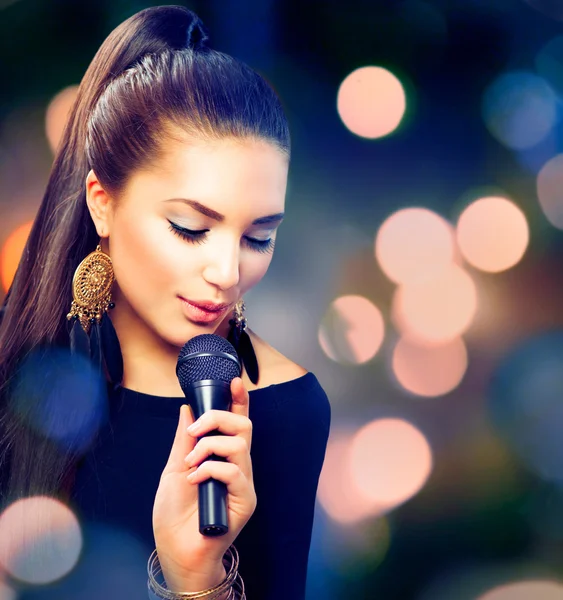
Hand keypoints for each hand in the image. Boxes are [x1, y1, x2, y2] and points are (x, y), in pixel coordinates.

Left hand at [152, 377, 255, 591]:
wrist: (175, 552)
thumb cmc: (174, 516)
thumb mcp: (173, 469)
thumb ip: (184, 440)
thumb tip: (188, 409)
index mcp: (221, 457)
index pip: (236, 422)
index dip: (238, 400)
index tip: (234, 381)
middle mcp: (237, 466)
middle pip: (244, 426)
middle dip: (217, 418)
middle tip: (194, 430)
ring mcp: (243, 483)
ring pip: (239, 444)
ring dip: (209, 446)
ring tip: (191, 464)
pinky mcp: (245, 500)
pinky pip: (233, 471)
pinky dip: (210, 469)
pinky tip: (195, 481)